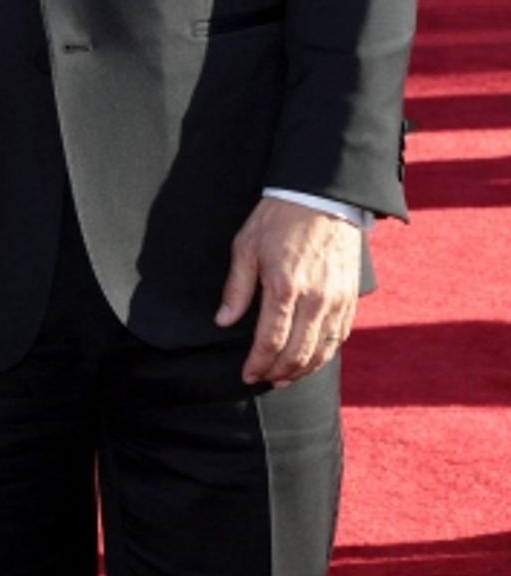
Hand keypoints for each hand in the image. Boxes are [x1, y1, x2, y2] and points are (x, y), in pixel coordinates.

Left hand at [216, 199, 361, 387]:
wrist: (322, 196)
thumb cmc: (280, 218)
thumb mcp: (247, 246)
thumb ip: (237, 288)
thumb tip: (224, 321)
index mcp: (285, 287)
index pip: (271, 342)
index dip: (258, 364)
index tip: (247, 374)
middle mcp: (315, 300)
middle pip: (298, 354)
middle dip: (278, 373)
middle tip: (263, 379)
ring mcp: (336, 300)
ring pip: (322, 351)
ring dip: (302, 370)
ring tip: (284, 377)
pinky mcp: (350, 298)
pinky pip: (339, 337)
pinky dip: (324, 355)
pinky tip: (311, 358)